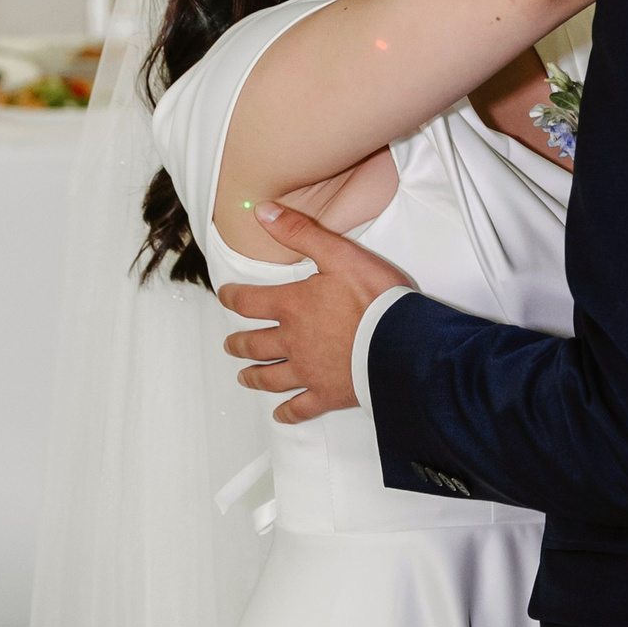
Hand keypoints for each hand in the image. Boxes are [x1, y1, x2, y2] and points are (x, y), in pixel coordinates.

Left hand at [218, 205, 412, 422]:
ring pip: (271, 377)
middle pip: (255, 344)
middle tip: (230, 345)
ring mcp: (308, 371)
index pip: (249, 302)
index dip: (232, 298)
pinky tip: (279, 415)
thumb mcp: (339, 254)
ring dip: (254, 376)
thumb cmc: (376, 298)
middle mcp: (293, 342)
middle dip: (239, 343)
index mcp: (292, 306)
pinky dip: (287, 413)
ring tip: (243, 376)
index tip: (225, 297)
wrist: (402, 344)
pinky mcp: (327, 394)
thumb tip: (264, 211)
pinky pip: (301, 408)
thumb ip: (300, 232)